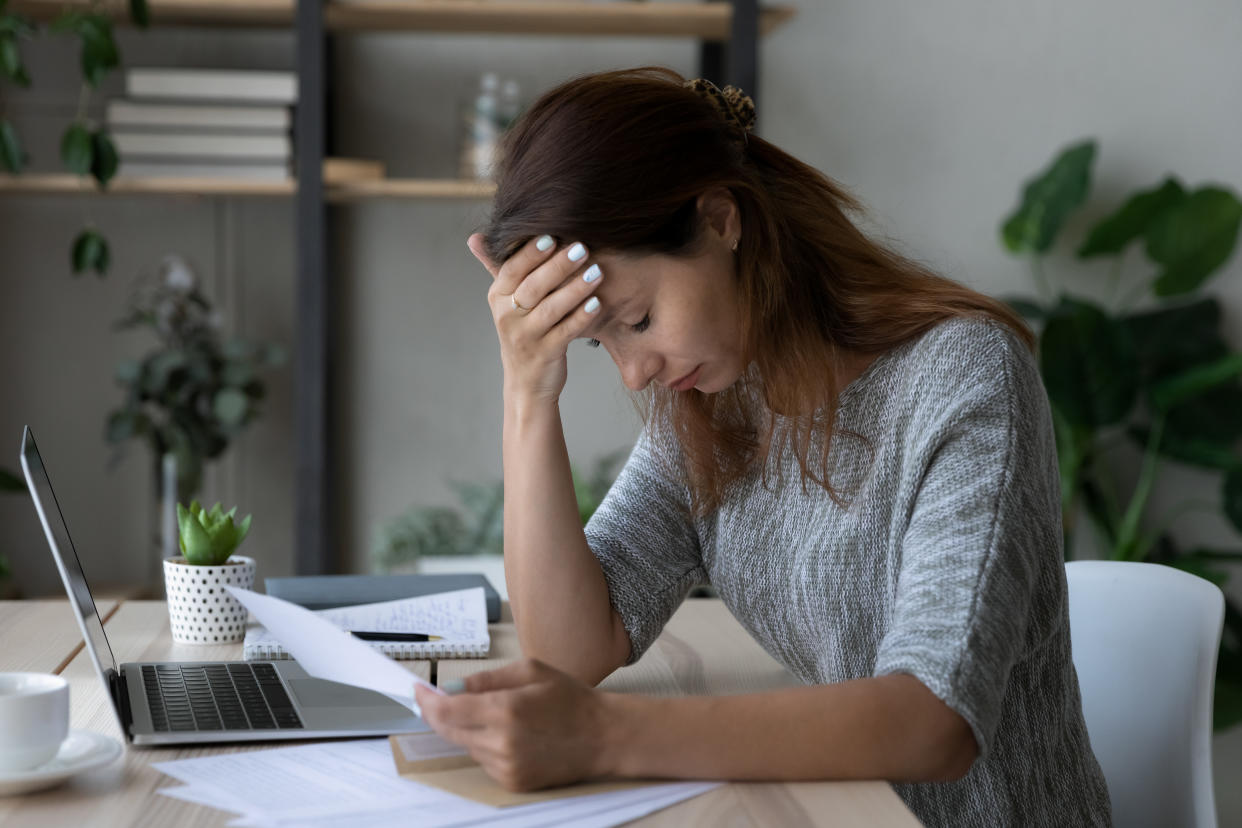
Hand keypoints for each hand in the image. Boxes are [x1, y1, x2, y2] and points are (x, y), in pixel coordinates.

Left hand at [414, 658, 616, 791]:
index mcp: (507, 710)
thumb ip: (486, 679)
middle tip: (437, 697)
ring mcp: (506, 767)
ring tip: (497, 714)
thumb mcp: (531, 671)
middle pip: (449, 731)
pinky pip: (482, 760)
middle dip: (439, 713)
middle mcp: (502, 743)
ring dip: (467, 729)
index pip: (447, 711)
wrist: (604, 737)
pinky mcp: (512, 782)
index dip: (427, 701)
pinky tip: (509, 735)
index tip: (418, 690)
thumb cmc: (571, 698)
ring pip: (465, 745)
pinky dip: (485, 745)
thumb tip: (450, 687)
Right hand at [467, 232, 603, 403]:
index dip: (531, 253)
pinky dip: (582, 316)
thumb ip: (499, 269)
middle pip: (533, 287)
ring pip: (551, 309)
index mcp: (498, 298)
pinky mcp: (545, 354)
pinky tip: (597, 302)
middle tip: (581, 248)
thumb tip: (475, 237)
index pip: (512, 270)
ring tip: (596, 272)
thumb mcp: (506, 302)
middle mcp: (507, 317)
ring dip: (575, 288)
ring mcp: (526, 338)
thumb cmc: (522, 331)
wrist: (526, 382)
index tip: (551, 236)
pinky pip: (566, 331)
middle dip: (558, 266)